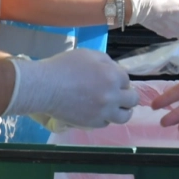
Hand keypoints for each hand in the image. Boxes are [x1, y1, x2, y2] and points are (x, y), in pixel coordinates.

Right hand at [5, 49, 138, 126]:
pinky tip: (97, 112)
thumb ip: (106, 61)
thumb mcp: (88, 54)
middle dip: (127, 96)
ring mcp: (104, 112)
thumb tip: (114, 70)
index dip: (119, 80)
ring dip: (123, 111)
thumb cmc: (64, 66)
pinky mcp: (93, 123)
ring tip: (117, 109)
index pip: (127, 80)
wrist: (46, 87)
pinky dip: (105, 118)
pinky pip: (107, 123)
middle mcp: (112, 96)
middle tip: (119, 95)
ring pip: (125, 116)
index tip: (112, 81)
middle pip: (132, 100)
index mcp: (113, 76)